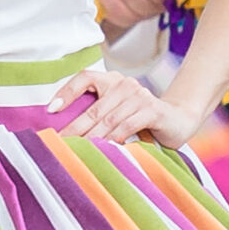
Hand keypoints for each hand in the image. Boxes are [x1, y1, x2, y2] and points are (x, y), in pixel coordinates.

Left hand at [59, 66, 197, 146]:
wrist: (178, 121)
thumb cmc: (141, 120)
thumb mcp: (116, 114)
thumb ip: (97, 117)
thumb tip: (65, 133)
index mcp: (112, 81)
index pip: (85, 78)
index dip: (66, 91)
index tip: (50, 110)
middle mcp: (124, 84)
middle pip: (94, 107)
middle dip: (75, 128)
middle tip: (59, 143)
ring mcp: (139, 95)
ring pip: (109, 119)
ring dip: (92, 138)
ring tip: (78, 151)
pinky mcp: (152, 110)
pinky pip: (128, 125)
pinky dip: (115, 138)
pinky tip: (106, 150)